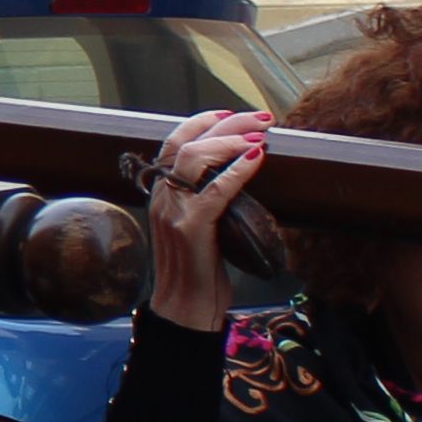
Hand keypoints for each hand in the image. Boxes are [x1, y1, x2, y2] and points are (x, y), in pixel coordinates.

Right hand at [140, 107, 268, 333]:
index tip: (228, 112)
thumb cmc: (197, 270)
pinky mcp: (191, 228)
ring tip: (260, 135)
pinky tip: (257, 159)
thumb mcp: (197, 226)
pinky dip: (238, 170)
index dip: (200, 122)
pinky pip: (215, 190)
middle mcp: (162, 197)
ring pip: (195, 158)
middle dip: (226, 124)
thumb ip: (206, 199)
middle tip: (261, 118)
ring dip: (231, 141)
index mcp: (161, 194)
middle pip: (187, 143)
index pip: (172, 142)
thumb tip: (238, 175)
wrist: (184, 309)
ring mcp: (174, 212)